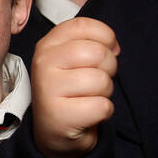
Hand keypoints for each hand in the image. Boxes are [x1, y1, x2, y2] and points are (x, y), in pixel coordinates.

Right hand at [30, 17, 118, 157]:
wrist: (54, 131)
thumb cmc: (70, 91)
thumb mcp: (72, 60)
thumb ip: (90, 43)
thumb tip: (114, 47)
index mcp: (47, 46)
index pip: (82, 26)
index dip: (105, 37)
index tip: (104, 50)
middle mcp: (43, 64)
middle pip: (97, 52)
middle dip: (108, 68)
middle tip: (95, 80)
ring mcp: (48, 90)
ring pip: (101, 80)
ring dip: (104, 92)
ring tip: (89, 98)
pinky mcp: (60, 115)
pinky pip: (102, 106)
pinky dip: (103, 112)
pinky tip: (87, 114)